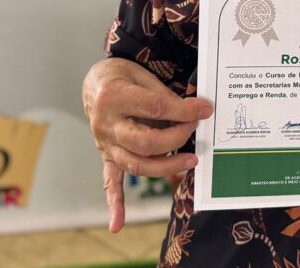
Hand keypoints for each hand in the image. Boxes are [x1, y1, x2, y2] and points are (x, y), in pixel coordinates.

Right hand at [83, 57, 211, 231]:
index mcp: (113, 97)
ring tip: (190, 160)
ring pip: (135, 164)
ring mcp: (105, 143)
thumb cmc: (122, 76)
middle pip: (145, 141)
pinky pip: (110, 182)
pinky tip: (118, 224)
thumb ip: (165, 96)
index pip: (156, 108)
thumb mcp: (142, 76)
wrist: (95, 82)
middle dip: (176, 137)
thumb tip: (196, 111)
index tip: (204, 110)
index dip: (184, 111)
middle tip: (196, 129)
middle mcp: (106, 124)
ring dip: (165, 167)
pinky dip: (115, 204)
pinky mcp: (107, 156)